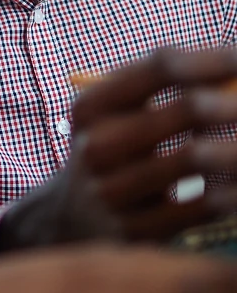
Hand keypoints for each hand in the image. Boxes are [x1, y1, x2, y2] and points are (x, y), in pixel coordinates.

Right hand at [0, 47, 236, 250]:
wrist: (72, 218)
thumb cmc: (114, 150)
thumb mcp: (117, 115)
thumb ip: (161, 86)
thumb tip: (229, 67)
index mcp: (92, 106)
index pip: (162, 67)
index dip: (214, 60)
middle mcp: (96, 145)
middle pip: (188, 108)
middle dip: (236, 103)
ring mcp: (112, 191)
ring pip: (198, 157)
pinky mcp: (134, 231)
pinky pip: (202, 206)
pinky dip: (232, 193)